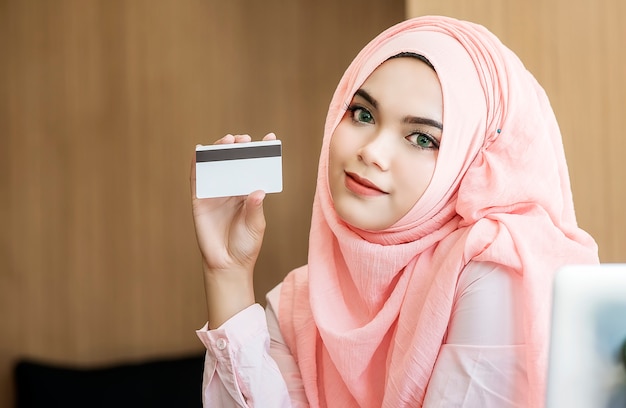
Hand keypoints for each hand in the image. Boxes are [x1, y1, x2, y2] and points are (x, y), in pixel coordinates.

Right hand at [190, 133, 276, 326]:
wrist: (227, 264)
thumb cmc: (245, 245)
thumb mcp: (256, 226)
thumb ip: (255, 208)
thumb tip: (257, 191)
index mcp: (248, 193)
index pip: (255, 168)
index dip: (261, 152)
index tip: (270, 138)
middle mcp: (232, 190)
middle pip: (235, 162)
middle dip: (239, 148)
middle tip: (244, 139)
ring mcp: (215, 194)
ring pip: (216, 166)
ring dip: (219, 151)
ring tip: (227, 141)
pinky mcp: (200, 201)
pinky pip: (197, 179)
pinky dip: (197, 164)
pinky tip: (200, 151)